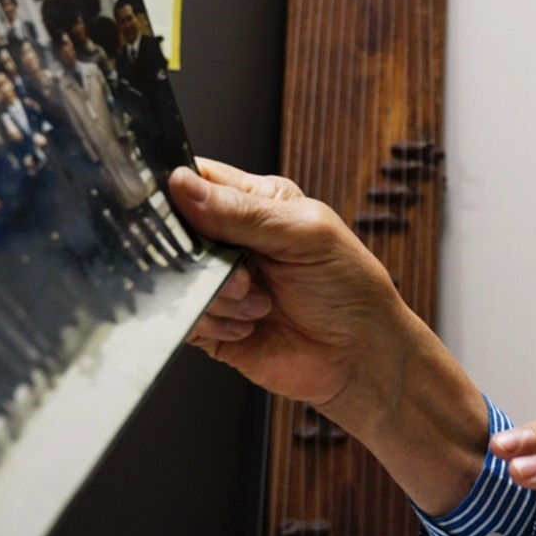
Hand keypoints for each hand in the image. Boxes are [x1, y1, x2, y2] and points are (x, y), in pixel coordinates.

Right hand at [167, 159, 412, 415]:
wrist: (361, 356)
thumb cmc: (350, 287)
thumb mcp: (305, 233)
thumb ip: (242, 211)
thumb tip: (181, 184)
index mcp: (254, 203)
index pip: (195, 179)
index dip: (176, 190)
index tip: (180, 211)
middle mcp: (230, 241)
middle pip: (174, 231)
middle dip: (201, 254)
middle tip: (242, 269)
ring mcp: (218, 284)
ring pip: (176, 277)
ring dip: (217, 294)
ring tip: (260, 302)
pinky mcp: (210, 325)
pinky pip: (184, 317)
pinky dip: (213, 322)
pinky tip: (250, 324)